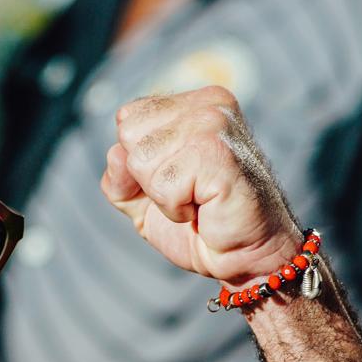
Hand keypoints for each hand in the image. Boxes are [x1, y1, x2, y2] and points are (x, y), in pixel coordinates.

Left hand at [101, 86, 299, 284]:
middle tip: (188, 191)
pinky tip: (205, 207)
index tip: (176, 179)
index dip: (137, 162)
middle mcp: (208, 105)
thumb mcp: (142, 199)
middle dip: (147, 177)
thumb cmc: (200, 224)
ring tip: (198, 199)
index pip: (127, 118)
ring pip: (142, 160)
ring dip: (163, 195)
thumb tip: (116, 154)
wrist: (246, 256)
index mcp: (193, 104)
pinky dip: (176, 208)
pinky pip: (162, 184)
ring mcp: (215, 124)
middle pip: (129, 134)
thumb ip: (119, 175)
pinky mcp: (218, 154)